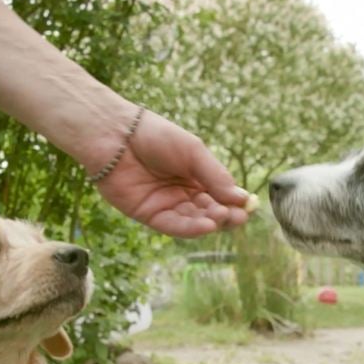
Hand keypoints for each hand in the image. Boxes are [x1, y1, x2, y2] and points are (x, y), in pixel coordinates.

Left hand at [94, 111, 250, 237]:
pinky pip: (173, 226)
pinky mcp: (148, 215)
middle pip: (208, 211)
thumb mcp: (193, 152)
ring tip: (222, 218)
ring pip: (193, 221)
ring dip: (209, 222)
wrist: (116, 135)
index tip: (247, 208)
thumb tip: (241, 198)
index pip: (219, 195)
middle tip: (238, 217)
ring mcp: (165, 205)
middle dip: (224, 215)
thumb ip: (215, 176)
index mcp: (195, 176)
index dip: (233, 203)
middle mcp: (182, 193)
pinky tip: (206, 226)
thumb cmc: (155, 135)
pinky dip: (190, 229)